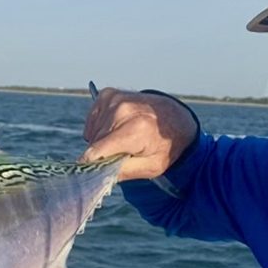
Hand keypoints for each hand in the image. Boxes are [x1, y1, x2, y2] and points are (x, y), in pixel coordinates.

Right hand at [80, 87, 197, 180]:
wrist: (175, 118)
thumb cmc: (164, 146)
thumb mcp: (152, 167)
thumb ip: (123, 171)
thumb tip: (96, 173)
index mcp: (135, 130)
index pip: (97, 151)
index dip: (92, 164)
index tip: (98, 170)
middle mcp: (122, 111)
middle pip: (94, 143)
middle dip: (103, 153)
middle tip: (124, 152)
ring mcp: (114, 100)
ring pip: (92, 133)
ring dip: (102, 141)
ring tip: (123, 139)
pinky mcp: (108, 94)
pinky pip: (92, 121)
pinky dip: (99, 128)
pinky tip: (116, 129)